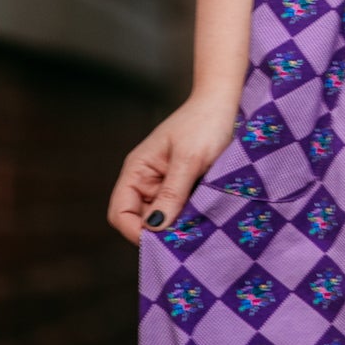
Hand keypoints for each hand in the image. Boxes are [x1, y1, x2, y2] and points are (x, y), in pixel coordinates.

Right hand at [106, 91, 240, 245]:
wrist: (224, 101)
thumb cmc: (204, 123)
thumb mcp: (189, 159)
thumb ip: (171, 193)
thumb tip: (154, 228)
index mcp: (136, 171)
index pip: (120, 212)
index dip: (135, 231)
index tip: (162, 242)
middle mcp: (146, 180)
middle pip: (139, 220)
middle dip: (158, 232)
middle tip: (183, 239)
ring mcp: (164, 183)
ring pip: (161, 218)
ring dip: (175, 226)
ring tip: (195, 229)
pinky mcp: (183, 186)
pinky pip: (178, 209)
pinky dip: (187, 217)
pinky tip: (202, 218)